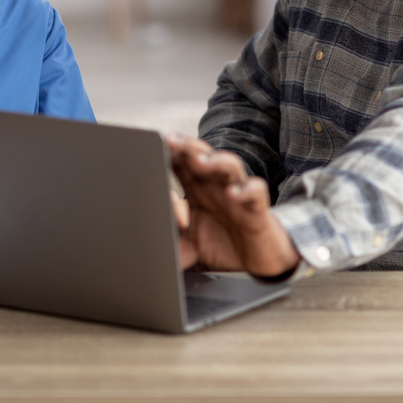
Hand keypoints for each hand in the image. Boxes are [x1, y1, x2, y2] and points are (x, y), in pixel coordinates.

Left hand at [166, 134, 300, 277]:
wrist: (256, 261)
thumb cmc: (222, 245)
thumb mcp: (186, 246)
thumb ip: (167, 241)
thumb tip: (145, 243)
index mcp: (197, 189)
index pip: (181, 163)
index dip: (168, 153)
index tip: (152, 146)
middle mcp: (216, 186)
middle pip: (202, 155)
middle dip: (186, 146)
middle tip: (171, 141)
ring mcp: (237, 194)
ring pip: (229, 166)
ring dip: (214, 160)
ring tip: (199, 160)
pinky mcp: (257, 210)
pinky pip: (255, 193)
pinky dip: (245, 190)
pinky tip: (233, 193)